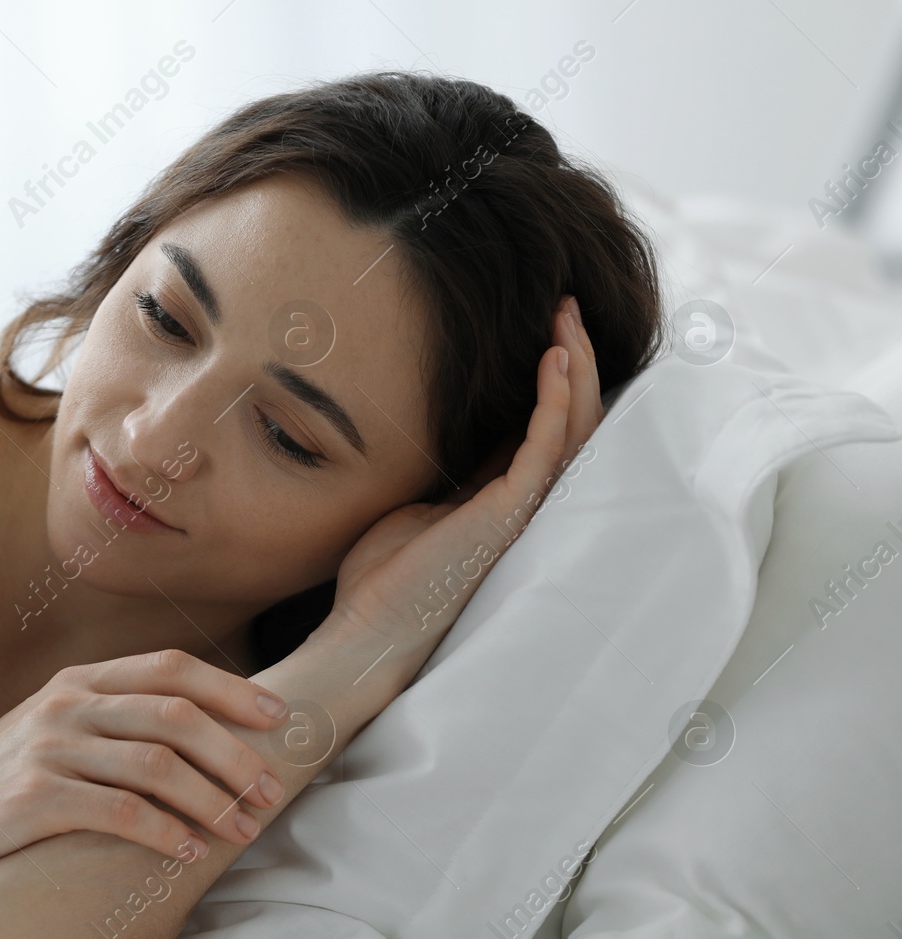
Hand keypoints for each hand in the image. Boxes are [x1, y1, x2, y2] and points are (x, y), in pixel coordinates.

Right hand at [0, 649, 289, 889]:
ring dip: (212, 800)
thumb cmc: (0, 782)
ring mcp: (49, 748)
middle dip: (236, 754)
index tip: (280, 719)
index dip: (233, 690)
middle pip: (176, 715)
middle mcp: (66, 704)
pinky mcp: (34, 798)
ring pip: (157, 763)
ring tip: (242, 832)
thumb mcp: (53, 729)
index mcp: (79, 681)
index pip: (172, 668)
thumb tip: (203, 732)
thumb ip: (113, 719)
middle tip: (270, 792)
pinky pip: (119, 812)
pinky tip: (188, 853)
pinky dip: (165, 833)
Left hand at [312, 295, 603, 680]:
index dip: (551, 377)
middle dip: (577, 358)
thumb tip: (455, 437)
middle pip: (575, 421)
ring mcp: (524, 510)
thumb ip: (449, 475)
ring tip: (567, 313)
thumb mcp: (419, 506)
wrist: (367, 629)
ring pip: (574, 427)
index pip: (545, 429)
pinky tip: (553, 356)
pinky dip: (555, 397)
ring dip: (575, 365)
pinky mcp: (510, 512)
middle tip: (567, 303)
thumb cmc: (383, 578)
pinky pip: (547, 444)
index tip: (544, 328)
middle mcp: (526, 504)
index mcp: (505, 501)